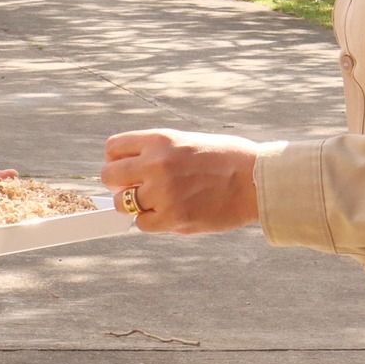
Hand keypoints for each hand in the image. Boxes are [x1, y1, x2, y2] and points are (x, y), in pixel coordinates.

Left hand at [99, 129, 264, 234]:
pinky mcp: (173, 217)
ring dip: (135, 205)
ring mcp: (163, 192)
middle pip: (109, 176)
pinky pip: (142, 224)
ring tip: (156, 202)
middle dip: (119, 184)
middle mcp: (156, 163)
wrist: (255, 179)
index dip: (117, 160)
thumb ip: (156, 154)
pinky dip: (152, 222)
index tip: (127, 168)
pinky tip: (169, 214)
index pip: (113, 148)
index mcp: (160, 139)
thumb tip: (129, 175)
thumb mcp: (187, 142)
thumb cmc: (226, 159)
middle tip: (135, 188)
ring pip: (122, 203)